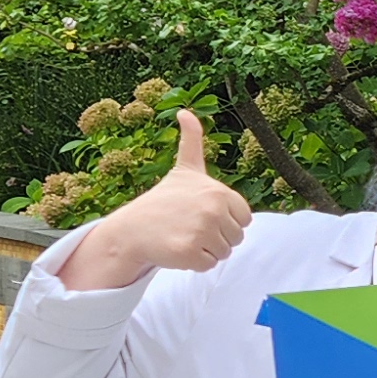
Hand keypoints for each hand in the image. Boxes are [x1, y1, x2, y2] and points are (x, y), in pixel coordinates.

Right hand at [56, 110, 250, 289]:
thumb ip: (193, 141)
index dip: (225, 220)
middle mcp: (213, 210)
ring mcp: (202, 232)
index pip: (244, 219)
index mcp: (219, 192)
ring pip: (224, 253)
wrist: (132, 228)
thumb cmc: (163, 200)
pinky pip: (208, 265)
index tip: (202, 214)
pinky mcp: (190, 253)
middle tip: (190, 227)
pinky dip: (194, 263)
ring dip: (206, 250)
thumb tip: (185, 112)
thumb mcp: (185, 169)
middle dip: (216, 236)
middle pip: (236, 238)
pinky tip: (177, 249)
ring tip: (183, 236)